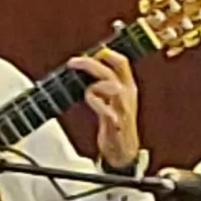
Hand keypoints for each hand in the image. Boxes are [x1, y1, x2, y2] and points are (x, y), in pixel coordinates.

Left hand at [68, 49, 143, 167]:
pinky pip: (105, 109)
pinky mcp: (116, 122)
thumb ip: (104, 83)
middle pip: (111, 71)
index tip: (92, 51)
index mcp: (128, 86)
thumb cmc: (116, 123)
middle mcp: (127, 94)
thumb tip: (85, 67)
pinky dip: (96, 104)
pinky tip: (95, 106)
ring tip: (88, 93)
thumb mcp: (115, 98)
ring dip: (94, 87)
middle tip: (73, 62)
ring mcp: (122, 107)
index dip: (107, 53)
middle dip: (90, 63)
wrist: (124, 148)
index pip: (122, 62)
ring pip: (110, 86)